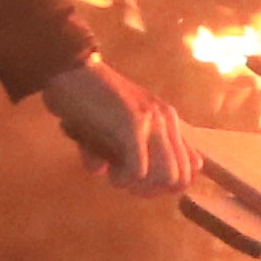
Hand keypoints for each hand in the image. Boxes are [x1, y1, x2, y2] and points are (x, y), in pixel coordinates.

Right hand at [39, 59, 200, 196]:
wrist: (70, 70)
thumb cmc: (91, 98)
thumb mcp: (120, 123)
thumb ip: (135, 146)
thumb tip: (130, 170)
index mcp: (167, 119)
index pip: (190, 166)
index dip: (166, 185)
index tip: (139, 183)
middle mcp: (166, 120)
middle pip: (180, 178)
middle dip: (152, 190)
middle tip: (126, 183)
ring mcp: (151, 121)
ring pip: (166, 177)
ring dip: (139, 186)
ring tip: (117, 176)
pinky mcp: (132, 124)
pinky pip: (138, 170)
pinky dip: (122, 178)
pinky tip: (107, 169)